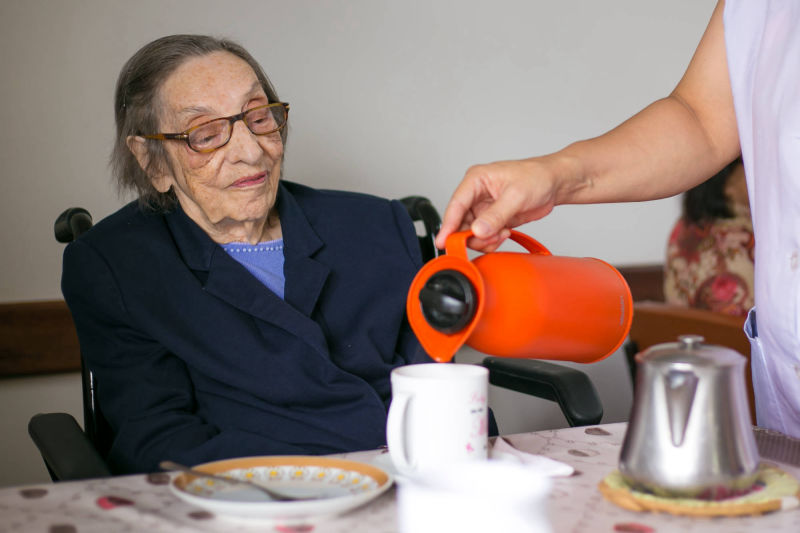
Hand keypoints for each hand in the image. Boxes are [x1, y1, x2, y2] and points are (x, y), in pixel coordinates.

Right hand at [436, 157, 562, 250]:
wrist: (555, 183)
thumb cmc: (537, 177)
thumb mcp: (516, 196)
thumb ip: (495, 215)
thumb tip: (477, 230)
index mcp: (476, 180)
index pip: (456, 205)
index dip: (448, 225)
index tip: (444, 241)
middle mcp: (476, 194)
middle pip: (461, 223)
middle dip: (471, 235)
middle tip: (487, 239)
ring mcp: (484, 208)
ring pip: (471, 232)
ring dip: (484, 239)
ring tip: (501, 234)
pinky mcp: (493, 219)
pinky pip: (484, 236)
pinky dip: (491, 241)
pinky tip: (504, 234)